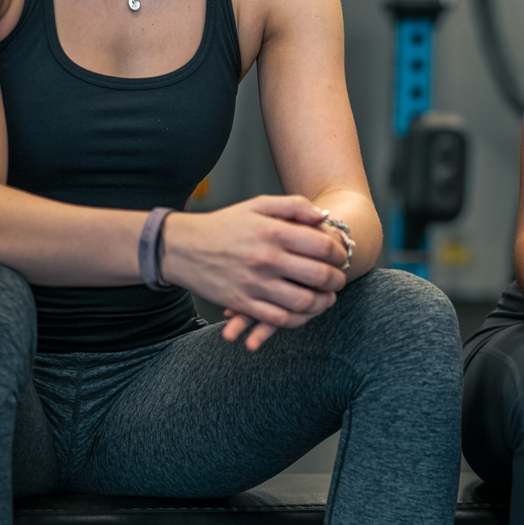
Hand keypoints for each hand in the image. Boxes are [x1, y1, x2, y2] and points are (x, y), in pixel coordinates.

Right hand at [222, 216, 350, 350]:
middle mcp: (266, 258)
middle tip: (339, 279)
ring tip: (328, 298)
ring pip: (302, 302)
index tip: (340, 256)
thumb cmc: (224, 224)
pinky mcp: (242, 303)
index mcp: (273, 232)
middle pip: (318, 275)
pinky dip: (298, 319)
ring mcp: (254, 283)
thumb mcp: (258, 205)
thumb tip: (324, 217)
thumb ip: (294, 206)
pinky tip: (304, 311)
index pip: (322, 246)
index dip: (339, 253)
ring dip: (322, 302)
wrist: (183, 247)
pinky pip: (278, 319)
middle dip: (337, 279)